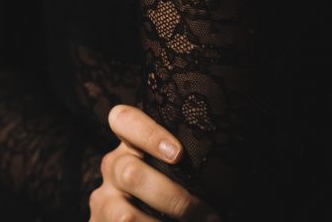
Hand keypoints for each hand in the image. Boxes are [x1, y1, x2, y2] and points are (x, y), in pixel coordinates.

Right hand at [87, 104, 221, 221]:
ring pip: (127, 215)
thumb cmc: (172, 194)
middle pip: (130, 173)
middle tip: (209, 215)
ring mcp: (104, 199)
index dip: (148, 133)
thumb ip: (184, 168)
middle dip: (174, 199)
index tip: (178, 154)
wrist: (137, 219)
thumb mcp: (174, 174)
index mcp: (130, 144)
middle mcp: (112, 166)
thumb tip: (227, 177)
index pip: (124, 119)